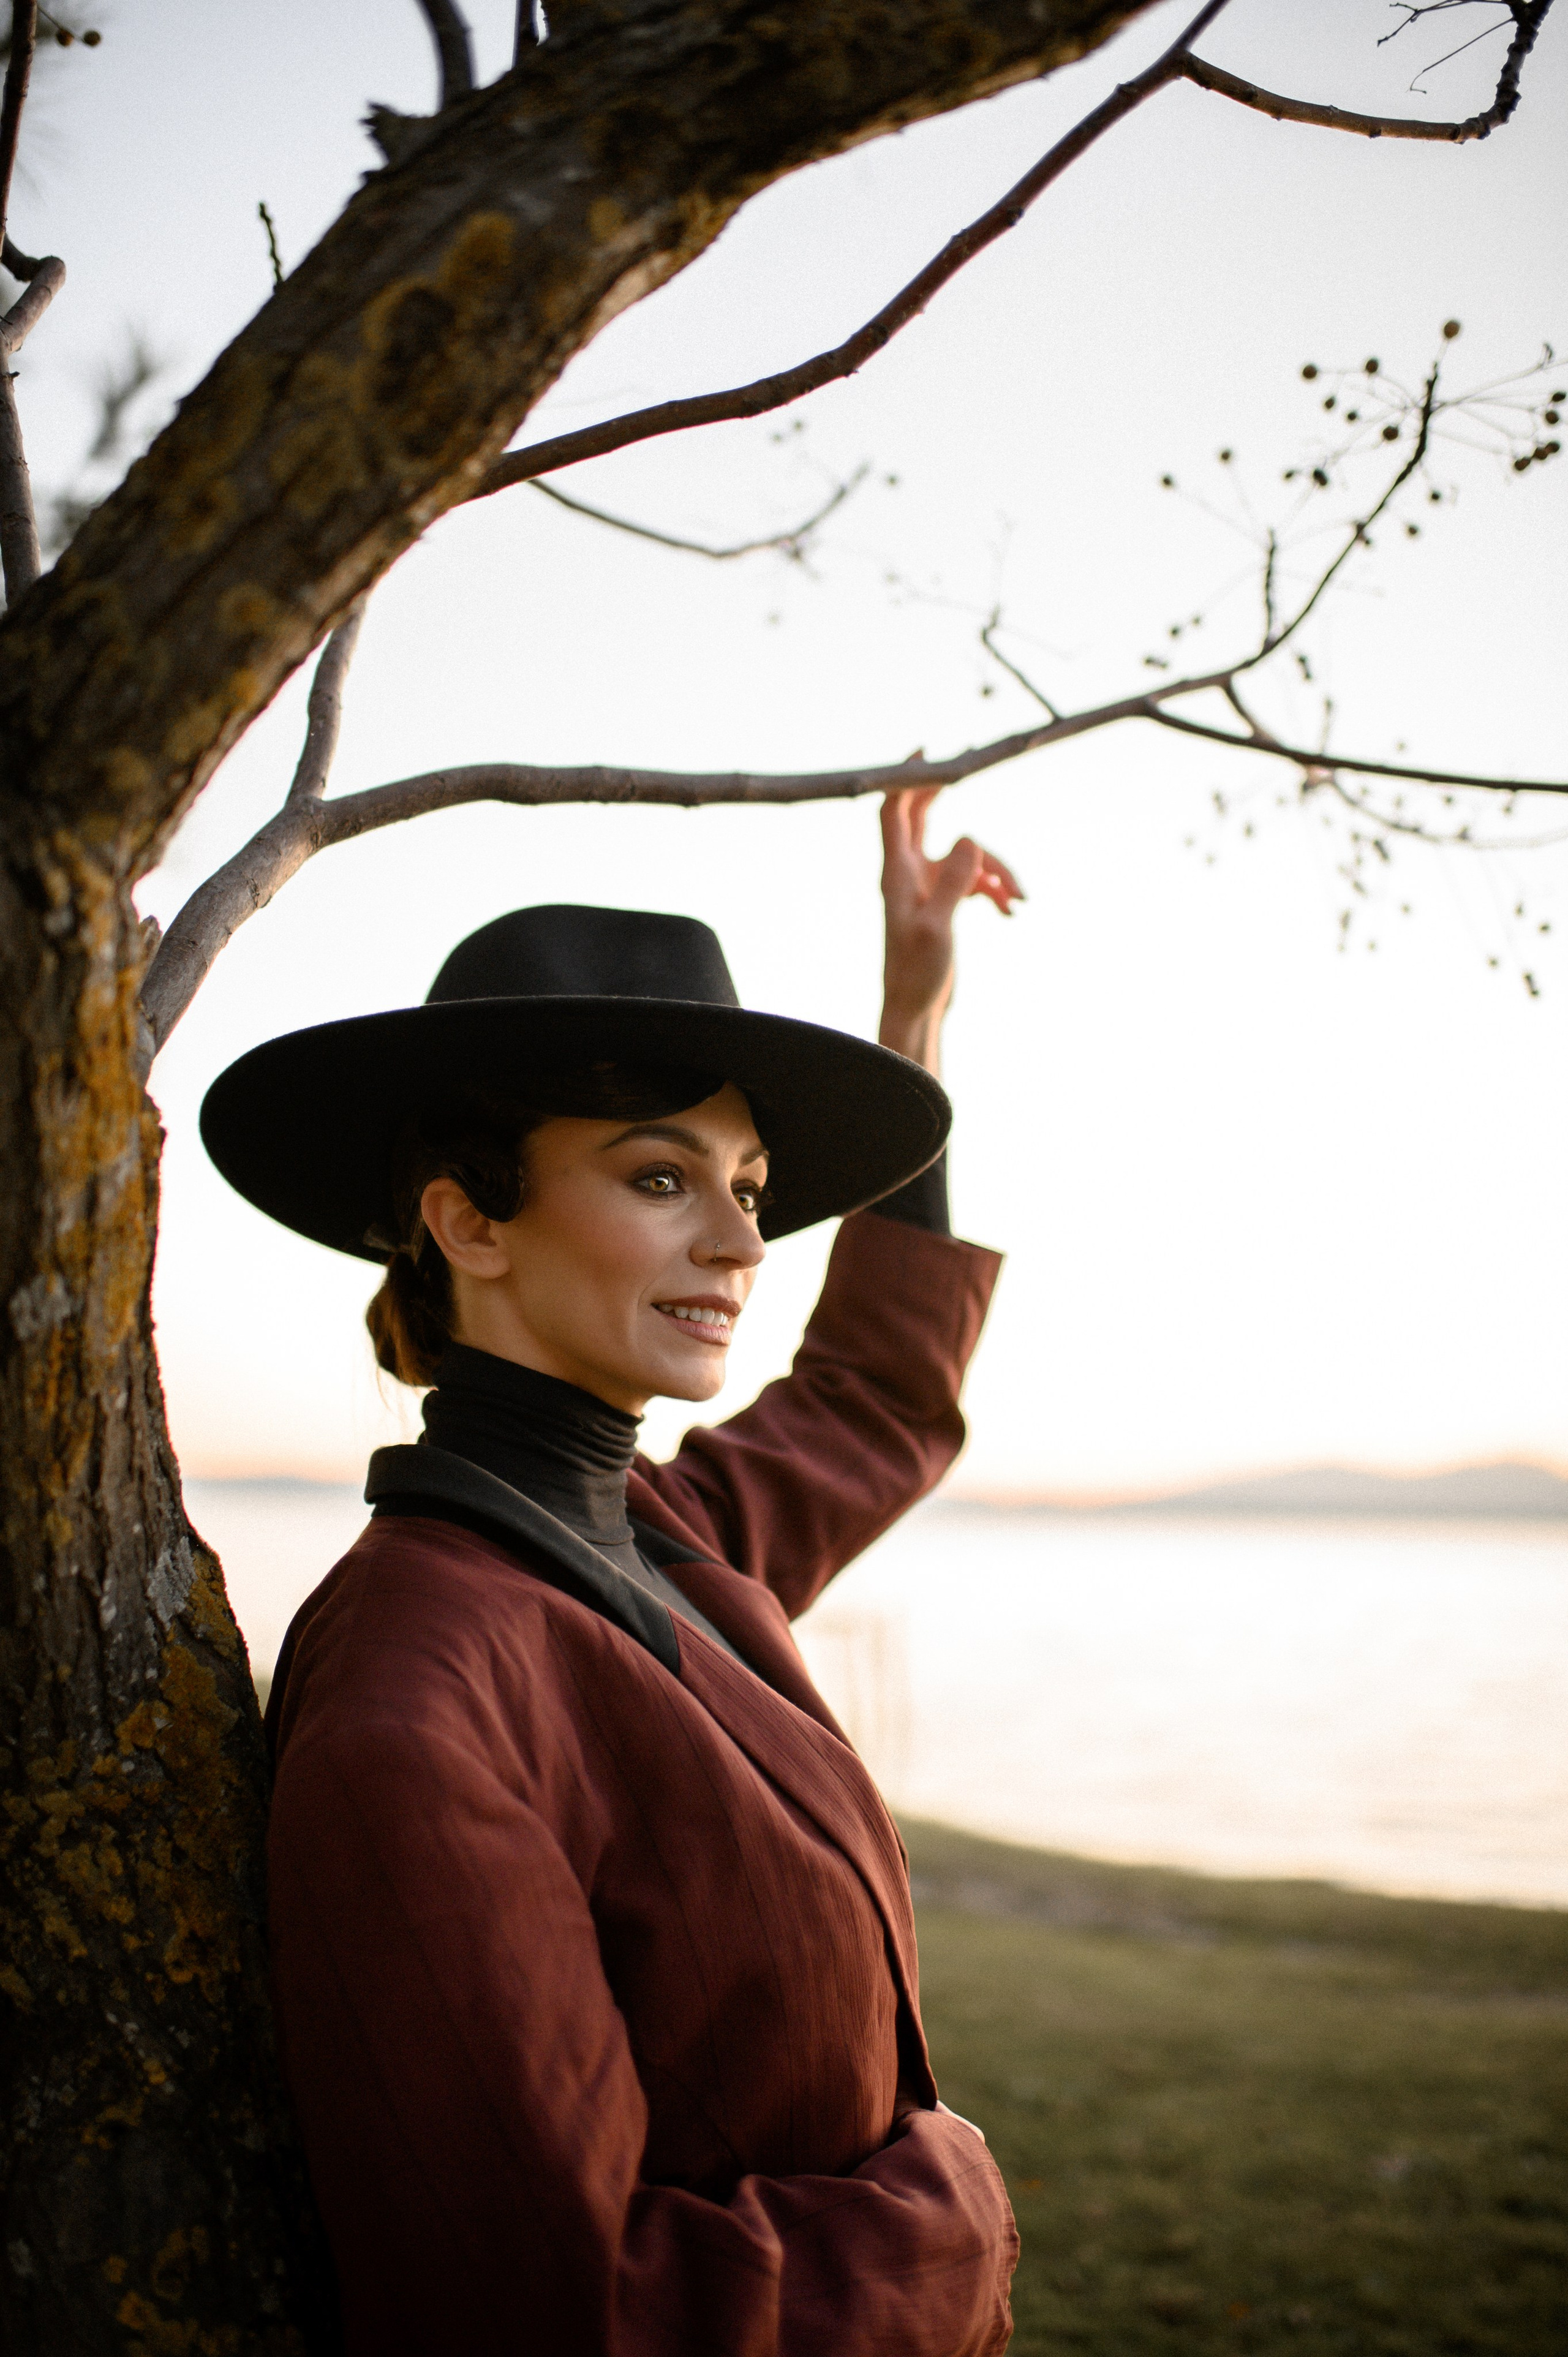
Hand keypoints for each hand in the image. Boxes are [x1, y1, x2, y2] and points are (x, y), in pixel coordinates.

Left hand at [878, 785, 1022, 1075]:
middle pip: (922, 816)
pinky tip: (1010, 911)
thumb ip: (952, 883)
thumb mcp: (936, 927)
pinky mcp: (945, 902)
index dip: (905, 779)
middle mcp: (909, 873)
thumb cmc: (916, 972)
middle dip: (943, 792)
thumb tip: (970, 837)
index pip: (893, 812)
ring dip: (996, 868)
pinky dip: (995, 888)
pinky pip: (975, 878)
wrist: (917, 1007)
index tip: (926, 752)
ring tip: (1019, 899)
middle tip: (966, 761)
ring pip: (966, 853)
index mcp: (897, 872)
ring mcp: (929, 885)